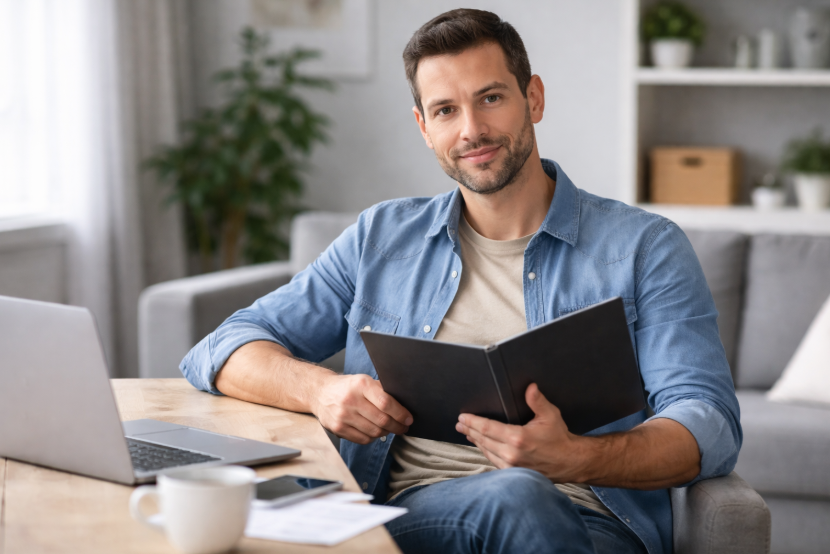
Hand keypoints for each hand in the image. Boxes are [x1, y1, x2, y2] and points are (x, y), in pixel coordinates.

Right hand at [312, 373, 412, 444]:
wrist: (320, 392)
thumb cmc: (348, 387)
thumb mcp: (364, 381)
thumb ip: (381, 390)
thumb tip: (404, 404)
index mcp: (361, 385)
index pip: (386, 403)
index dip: (401, 414)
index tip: (408, 419)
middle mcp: (351, 400)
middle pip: (382, 420)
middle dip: (397, 426)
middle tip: (403, 427)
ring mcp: (343, 416)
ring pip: (374, 432)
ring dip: (386, 433)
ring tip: (390, 429)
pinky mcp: (337, 428)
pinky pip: (363, 439)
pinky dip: (373, 438)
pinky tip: (375, 432)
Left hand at [455, 383, 585, 481]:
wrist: (570, 462)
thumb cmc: (559, 438)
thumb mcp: (550, 415)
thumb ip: (537, 401)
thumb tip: (530, 387)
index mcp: (518, 438)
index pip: (488, 428)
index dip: (473, 422)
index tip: (462, 417)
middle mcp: (512, 454)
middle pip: (483, 439)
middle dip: (470, 430)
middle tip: (459, 424)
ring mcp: (511, 466)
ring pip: (486, 451)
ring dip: (475, 441)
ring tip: (466, 432)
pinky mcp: (513, 473)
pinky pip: (493, 460)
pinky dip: (485, 451)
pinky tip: (481, 445)